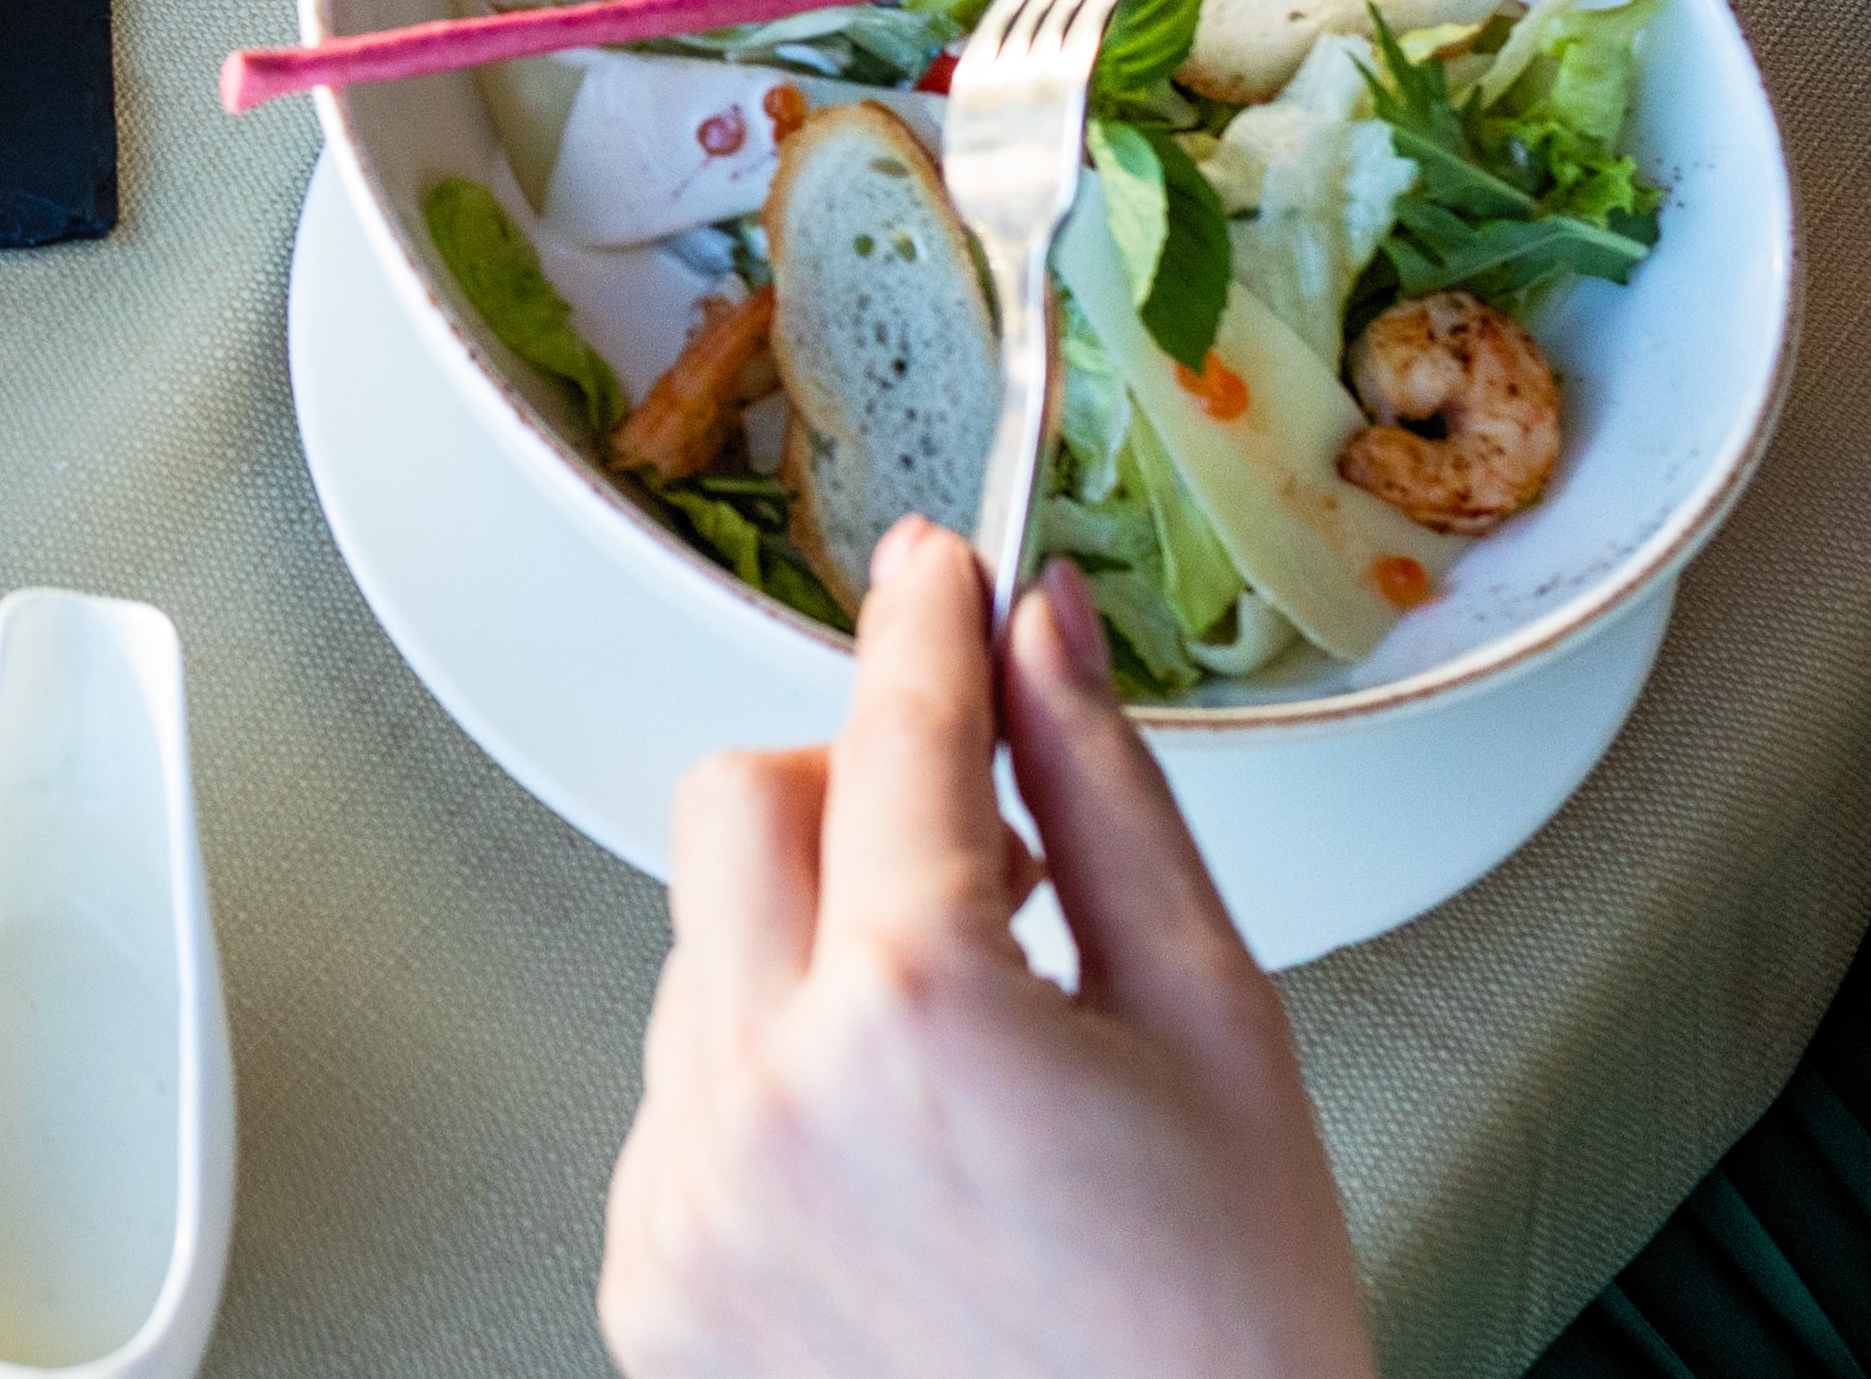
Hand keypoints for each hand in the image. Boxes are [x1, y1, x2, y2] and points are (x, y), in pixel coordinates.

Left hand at [597, 523, 1373, 1378]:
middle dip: (851, 797)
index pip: (895, 730)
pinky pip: (678, 1089)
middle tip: (973, 864)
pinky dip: (771, 1082)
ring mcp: (687, 1197)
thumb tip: (1043, 627)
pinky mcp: (649, 1280)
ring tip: (961, 1075)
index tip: (934, 569)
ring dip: (813, 953)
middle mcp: (766, 1096)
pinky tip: (894, 1168)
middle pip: (741, 803)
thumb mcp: (1216, 1034)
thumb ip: (1106, 796)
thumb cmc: (1221, 1347)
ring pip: (704, 946)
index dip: (924, 625)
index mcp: (918, 1012)